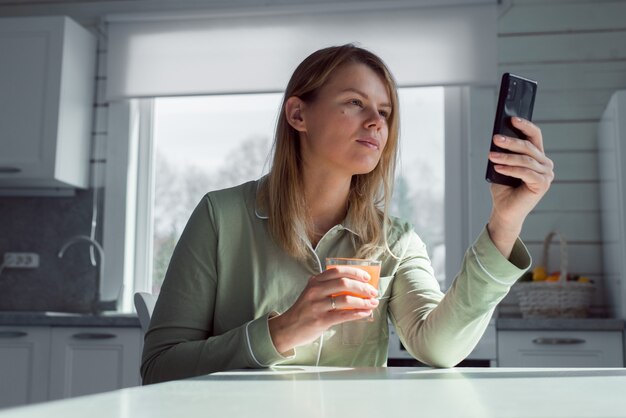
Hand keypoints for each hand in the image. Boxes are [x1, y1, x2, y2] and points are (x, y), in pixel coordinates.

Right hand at [268, 266, 378, 353]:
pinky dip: (357, 313)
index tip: (366, 277)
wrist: (288, 328)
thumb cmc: (304, 310)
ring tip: (373, 303)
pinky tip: (365, 313)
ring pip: (345, 299)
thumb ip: (327, 286)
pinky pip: (343, 315)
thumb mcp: (311, 293)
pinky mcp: (321, 320)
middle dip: (362, 287)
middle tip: (373, 291)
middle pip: (344, 283)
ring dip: (363, 301)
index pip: (337, 271)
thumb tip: (355, 285)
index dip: (354, 272)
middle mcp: (315, 291)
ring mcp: (317, 306)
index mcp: (314, 281)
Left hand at [487, 117, 553, 255]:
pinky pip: (525, 172)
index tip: (512, 119)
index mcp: (538, 157)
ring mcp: (546, 175)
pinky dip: (510, 169)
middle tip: (495, 138)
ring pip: (525, 159)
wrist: (504, 211)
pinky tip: (498, 167)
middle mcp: (545, 164)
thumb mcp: (502, 166)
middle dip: (510, 141)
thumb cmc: (504, 188)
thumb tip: (499, 138)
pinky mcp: (542, 185)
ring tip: (491, 155)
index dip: (525, 126)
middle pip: (528, 147)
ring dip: (506, 157)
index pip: (535, 136)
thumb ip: (505, 153)